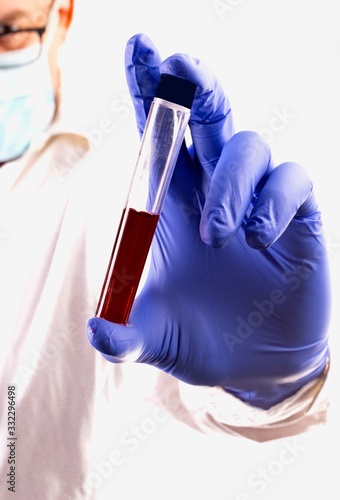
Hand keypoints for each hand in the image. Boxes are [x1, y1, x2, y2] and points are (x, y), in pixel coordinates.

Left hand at [87, 34, 330, 408]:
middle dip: (193, 86)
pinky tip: (259, 237)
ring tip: (220, 235)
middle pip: (206, 118)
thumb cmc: (198, 340)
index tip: (139, 47)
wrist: (251, 365)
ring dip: (231, 183)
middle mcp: (213, 191)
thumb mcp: (154, 339)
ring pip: (249, 147)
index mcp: (171, 206)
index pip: (157, 136)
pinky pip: (293, 181)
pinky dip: (274, 201)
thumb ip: (124, 335)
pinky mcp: (297, 219)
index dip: (147, 90)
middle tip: (180, 67)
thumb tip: (97, 333)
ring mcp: (258, 201)